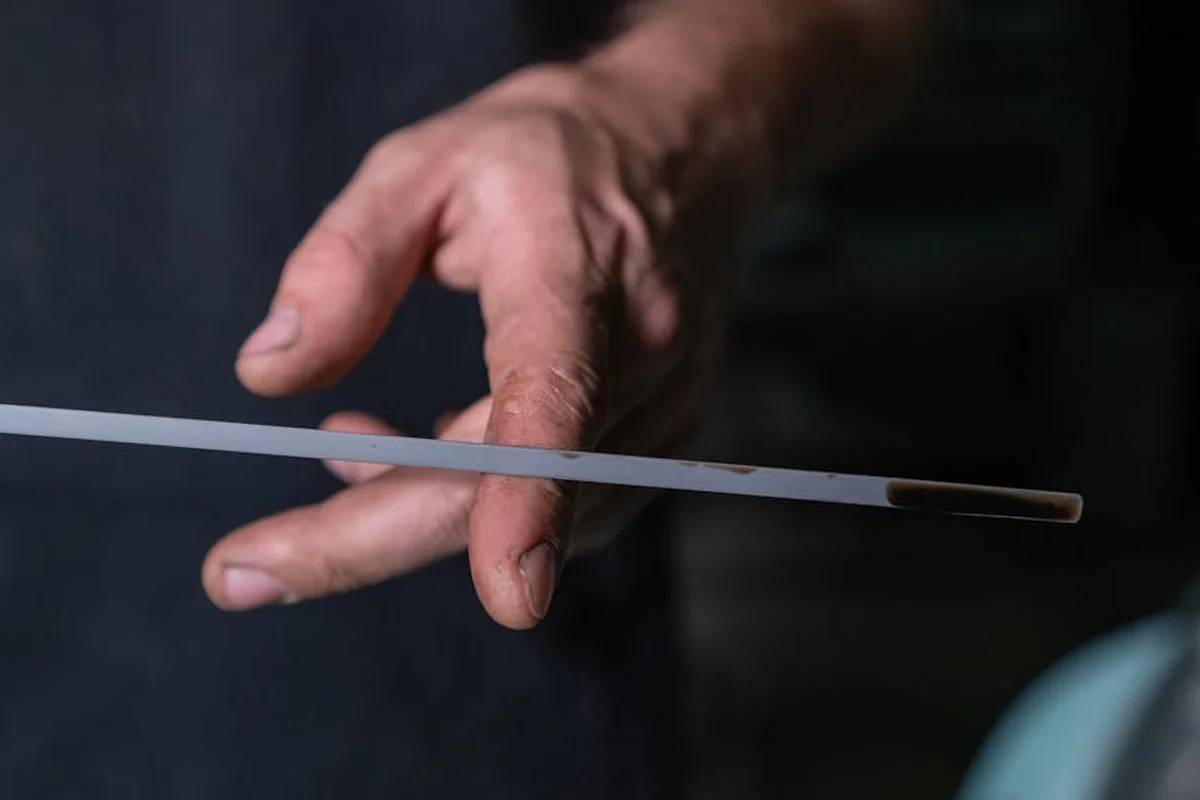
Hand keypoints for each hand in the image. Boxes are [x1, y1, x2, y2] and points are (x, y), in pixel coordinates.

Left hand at [201, 65, 733, 628]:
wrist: (683, 152)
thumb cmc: (547, 154)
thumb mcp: (423, 164)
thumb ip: (345, 262)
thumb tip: (268, 374)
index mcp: (575, 271)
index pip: (556, 395)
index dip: (531, 499)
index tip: (508, 594)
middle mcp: (642, 353)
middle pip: (514, 485)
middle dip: (372, 539)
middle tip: (241, 570)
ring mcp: (666, 407)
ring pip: (534, 512)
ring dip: (416, 503)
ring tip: (346, 442)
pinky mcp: (665, 438)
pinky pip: (561, 503)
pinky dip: (474, 497)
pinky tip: (425, 448)